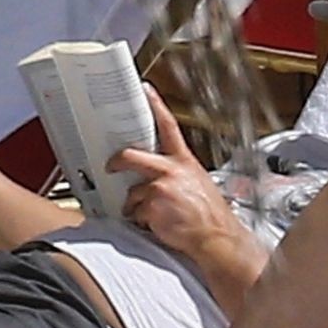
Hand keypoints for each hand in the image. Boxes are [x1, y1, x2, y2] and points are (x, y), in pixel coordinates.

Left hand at [107, 86, 240, 260]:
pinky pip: (135, 213)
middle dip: (117, 161)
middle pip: (132, 156)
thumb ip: (177, 173)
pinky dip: (142, 221)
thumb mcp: (197, 182)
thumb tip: (157, 173)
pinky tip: (159, 225)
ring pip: (133, 193)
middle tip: (110, 166)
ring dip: (137, 207)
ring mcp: (160, 188)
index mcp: (184, 162)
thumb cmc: (209, 214)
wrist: (217, 238)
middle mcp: (172, 171)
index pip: (168, 126)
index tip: (145, 90)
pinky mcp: (152, 207)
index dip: (156, 106)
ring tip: (156, 215)